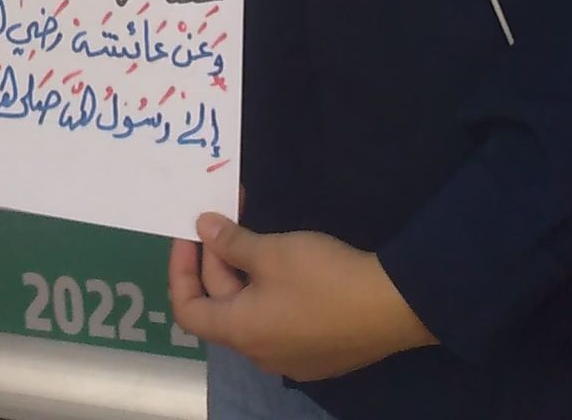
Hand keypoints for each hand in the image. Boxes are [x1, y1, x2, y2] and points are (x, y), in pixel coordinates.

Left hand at [167, 216, 433, 381]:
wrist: (393, 306)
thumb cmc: (323, 278)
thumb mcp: (272, 251)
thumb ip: (231, 242)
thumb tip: (202, 228)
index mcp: (241, 332)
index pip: (187, 310)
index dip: (179, 269)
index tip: (188, 233)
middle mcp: (260, 353)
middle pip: (221, 305)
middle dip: (217, 257)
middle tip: (227, 214)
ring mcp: (291, 358)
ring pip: (250, 311)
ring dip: (243, 270)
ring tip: (253, 229)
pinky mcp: (317, 352)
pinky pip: (277, 321)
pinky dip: (267, 289)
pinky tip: (283, 260)